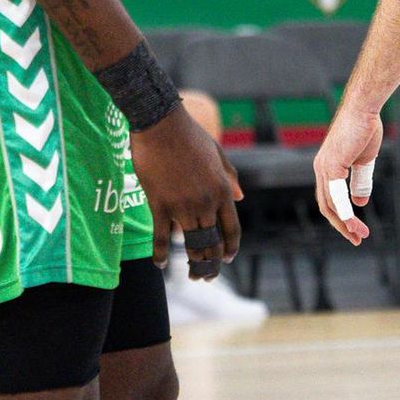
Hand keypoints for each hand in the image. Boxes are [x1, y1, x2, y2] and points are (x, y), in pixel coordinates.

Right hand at [130, 109, 240, 277]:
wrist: (161, 123)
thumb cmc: (189, 134)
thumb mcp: (217, 153)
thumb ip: (229, 177)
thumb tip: (240, 196)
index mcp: (222, 189)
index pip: (232, 229)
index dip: (230, 248)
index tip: (227, 259)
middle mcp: (206, 202)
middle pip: (213, 242)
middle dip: (212, 263)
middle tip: (208, 275)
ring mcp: (182, 205)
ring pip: (192, 244)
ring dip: (194, 263)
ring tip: (193, 274)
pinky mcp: (159, 204)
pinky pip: (161, 237)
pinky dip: (161, 253)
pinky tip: (161, 264)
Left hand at [314, 102, 383, 245]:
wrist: (364, 108)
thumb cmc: (365, 128)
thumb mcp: (364, 161)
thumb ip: (361, 182)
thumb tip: (360, 203)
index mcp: (327, 168)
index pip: (329, 199)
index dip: (342, 216)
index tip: (357, 229)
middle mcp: (321, 169)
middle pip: (327, 206)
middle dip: (342, 225)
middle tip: (358, 239)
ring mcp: (324, 168)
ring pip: (330, 204)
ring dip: (345, 222)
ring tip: (359, 234)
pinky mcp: (331, 165)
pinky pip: (336, 195)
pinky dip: (344, 210)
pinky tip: (353, 221)